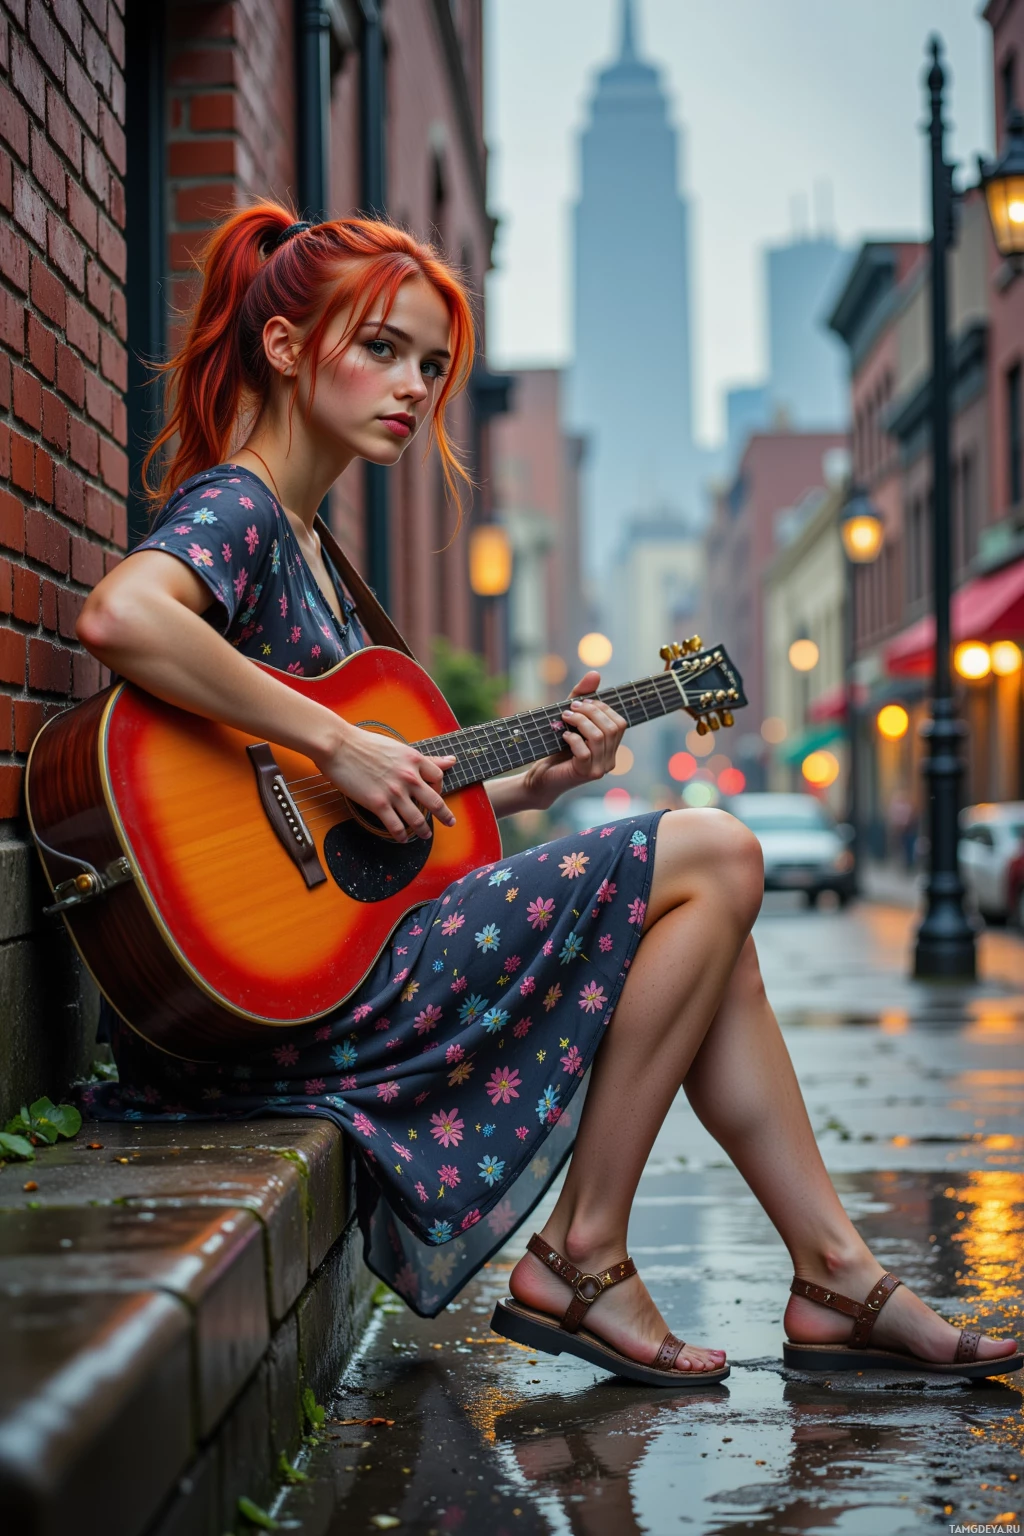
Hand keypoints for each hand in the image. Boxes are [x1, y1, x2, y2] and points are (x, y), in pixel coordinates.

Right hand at [316, 721, 455, 841]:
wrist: (339, 746)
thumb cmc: (365, 743)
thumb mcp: (399, 747)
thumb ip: (424, 758)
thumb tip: (451, 761)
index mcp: (414, 760)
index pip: (438, 778)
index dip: (439, 787)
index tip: (434, 793)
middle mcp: (409, 777)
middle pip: (435, 801)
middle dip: (444, 815)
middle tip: (450, 822)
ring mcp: (394, 792)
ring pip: (417, 818)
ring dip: (423, 830)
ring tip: (425, 835)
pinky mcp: (378, 804)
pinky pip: (396, 826)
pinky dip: (402, 835)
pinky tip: (402, 838)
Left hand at [521, 671, 626, 808]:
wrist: (541, 778)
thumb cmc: (556, 749)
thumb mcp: (569, 719)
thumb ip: (582, 698)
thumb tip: (595, 673)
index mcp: (611, 747)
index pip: (619, 723)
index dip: (602, 708)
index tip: (581, 703)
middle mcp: (610, 759)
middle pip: (612, 727)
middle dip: (590, 712)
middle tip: (570, 708)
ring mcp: (600, 769)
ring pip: (599, 737)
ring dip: (580, 722)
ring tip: (565, 717)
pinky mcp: (585, 774)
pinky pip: (585, 751)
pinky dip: (573, 739)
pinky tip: (563, 736)